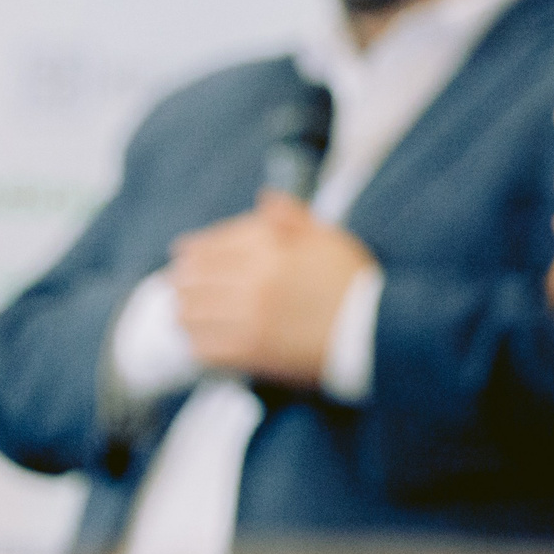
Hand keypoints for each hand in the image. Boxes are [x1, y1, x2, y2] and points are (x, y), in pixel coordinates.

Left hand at [170, 191, 375, 385]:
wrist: (376, 332)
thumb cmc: (355, 282)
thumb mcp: (330, 237)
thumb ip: (293, 217)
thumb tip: (264, 199)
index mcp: (270, 248)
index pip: (213, 244)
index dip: (194, 249)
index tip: (183, 253)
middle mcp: (253, 281)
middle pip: (196, 277)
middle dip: (182, 279)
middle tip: (176, 284)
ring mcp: (249, 318)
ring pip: (193, 313)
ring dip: (184, 311)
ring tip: (181, 312)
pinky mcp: (252, 353)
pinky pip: (206, 348)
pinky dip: (197, 344)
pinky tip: (198, 342)